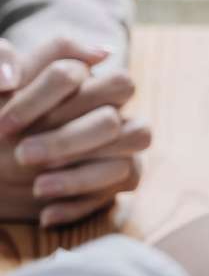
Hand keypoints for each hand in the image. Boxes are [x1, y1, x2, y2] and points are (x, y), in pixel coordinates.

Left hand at [0, 37, 150, 225]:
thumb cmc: (2, 113)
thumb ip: (0, 61)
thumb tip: (10, 78)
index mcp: (81, 78)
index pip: (80, 73)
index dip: (42, 97)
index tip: (4, 124)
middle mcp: (109, 108)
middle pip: (111, 119)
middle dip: (66, 140)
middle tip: (23, 155)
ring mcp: (120, 145)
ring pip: (128, 158)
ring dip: (81, 176)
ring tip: (38, 188)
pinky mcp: (118, 178)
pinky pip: (117, 192)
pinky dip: (80, 204)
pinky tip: (45, 214)